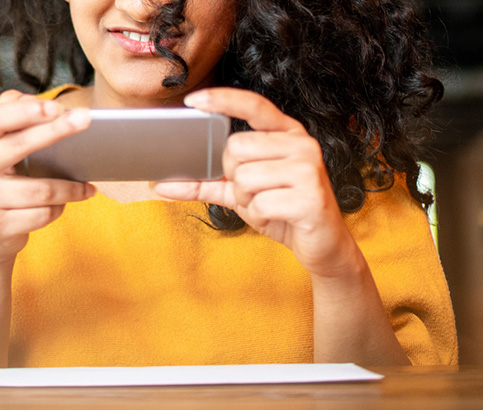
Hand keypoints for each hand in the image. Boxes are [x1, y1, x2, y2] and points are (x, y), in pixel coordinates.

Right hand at [0, 90, 95, 263]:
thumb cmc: (2, 179)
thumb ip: (14, 118)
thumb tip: (39, 103)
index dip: (25, 111)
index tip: (56, 106)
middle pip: (19, 145)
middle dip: (56, 130)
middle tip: (86, 120)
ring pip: (40, 189)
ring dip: (70, 187)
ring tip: (88, 185)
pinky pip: (41, 214)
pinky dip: (60, 208)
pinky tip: (68, 204)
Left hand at [152, 88, 359, 275]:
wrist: (322, 245)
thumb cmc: (281, 210)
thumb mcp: (239, 193)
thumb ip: (204, 184)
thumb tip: (160, 184)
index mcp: (286, 133)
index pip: (253, 105)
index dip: (223, 100)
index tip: (193, 101)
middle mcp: (301, 143)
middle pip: (235, 148)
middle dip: (233, 177)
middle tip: (253, 191)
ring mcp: (309, 168)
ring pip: (244, 178)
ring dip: (246, 200)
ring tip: (268, 205)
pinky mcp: (312, 197)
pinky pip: (259, 204)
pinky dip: (259, 216)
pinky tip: (277, 216)